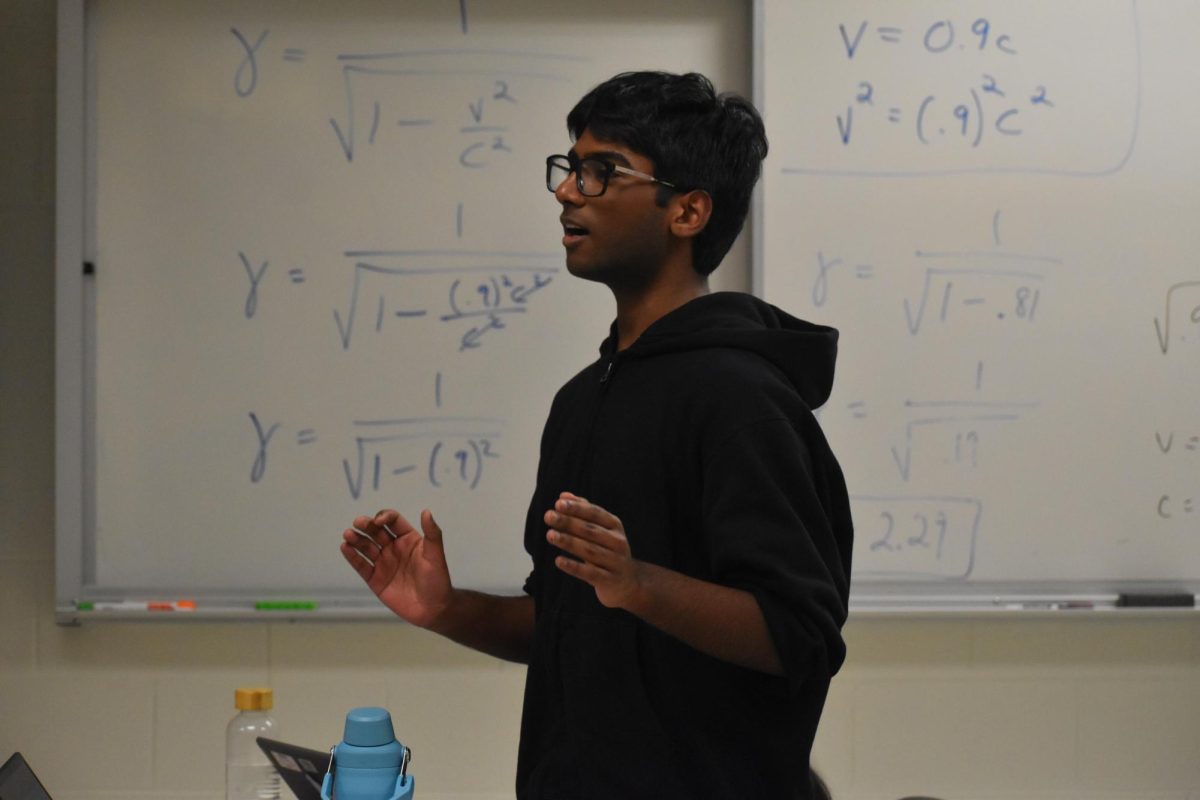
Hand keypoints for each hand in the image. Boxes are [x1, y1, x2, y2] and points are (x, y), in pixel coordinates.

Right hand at [340, 508, 451, 628]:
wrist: (432, 609)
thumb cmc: (438, 580)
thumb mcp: (436, 555)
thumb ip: (432, 533)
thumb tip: (426, 511)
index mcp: (408, 539)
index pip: (393, 521)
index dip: (385, 517)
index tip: (379, 522)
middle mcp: (393, 548)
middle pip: (375, 531)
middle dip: (366, 525)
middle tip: (357, 522)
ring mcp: (383, 563)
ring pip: (365, 546)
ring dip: (356, 539)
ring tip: (348, 534)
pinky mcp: (375, 579)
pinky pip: (361, 565)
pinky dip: (352, 556)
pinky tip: (345, 547)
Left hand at [544, 492, 643, 609]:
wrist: (627, 583)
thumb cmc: (608, 551)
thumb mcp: (600, 530)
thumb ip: (583, 512)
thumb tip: (563, 496)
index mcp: (615, 526)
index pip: (595, 513)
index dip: (577, 508)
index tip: (558, 504)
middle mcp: (618, 542)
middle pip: (591, 530)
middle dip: (568, 522)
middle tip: (548, 516)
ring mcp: (615, 562)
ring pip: (589, 550)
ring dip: (569, 541)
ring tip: (550, 535)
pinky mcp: (609, 580)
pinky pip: (590, 573)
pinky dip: (574, 566)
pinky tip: (558, 560)